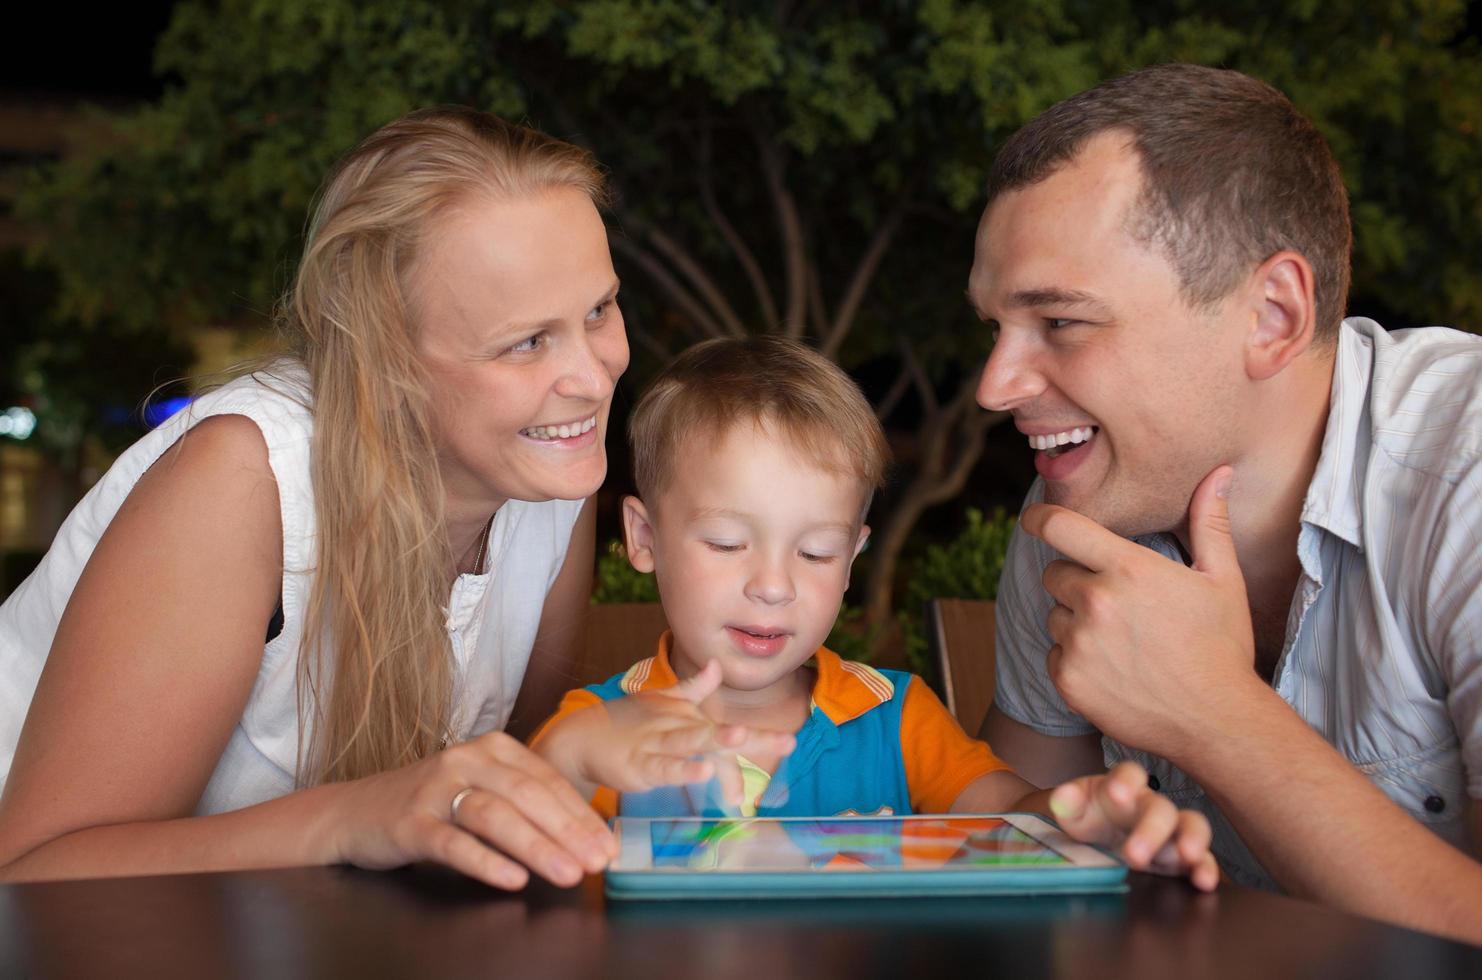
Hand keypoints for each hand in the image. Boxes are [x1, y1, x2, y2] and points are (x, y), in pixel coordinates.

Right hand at [329, 730, 617, 890]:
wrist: (356, 812)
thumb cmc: (432, 803)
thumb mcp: (482, 789)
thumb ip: (526, 802)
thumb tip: (583, 834)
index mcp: (493, 747)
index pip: (548, 780)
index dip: (582, 814)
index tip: (608, 845)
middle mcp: (467, 759)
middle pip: (528, 795)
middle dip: (568, 831)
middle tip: (596, 862)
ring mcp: (436, 789)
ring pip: (496, 815)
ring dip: (537, 847)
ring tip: (567, 874)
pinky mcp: (410, 822)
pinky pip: (453, 842)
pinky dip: (486, 861)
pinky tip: (513, 880)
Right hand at [557, 660, 796, 808]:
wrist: (582, 737)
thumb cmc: (628, 722)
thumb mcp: (663, 703)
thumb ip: (694, 688)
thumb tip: (718, 664)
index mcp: (689, 717)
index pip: (729, 730)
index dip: (759, 738)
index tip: (790, 744)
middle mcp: (678, 727)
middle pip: (721, 733)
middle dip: (754, 738)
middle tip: (788, 741)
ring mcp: (658, 742)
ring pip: (692, 741)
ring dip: (717, 739)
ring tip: (740, 736)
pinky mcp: (639, 764)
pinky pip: (664, 767)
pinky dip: (682, 768)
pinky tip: (702, 771)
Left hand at [1021, 465, 1260, 754]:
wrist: (1219, 722)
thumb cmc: (1222, 646)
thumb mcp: (1222, 579)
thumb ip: (1209, 522)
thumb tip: (1218, 473)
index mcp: (1128, 569)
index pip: (1059, 527)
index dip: (1040, 520)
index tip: (1034, 521)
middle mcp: (1096, 602)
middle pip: (1054, 574)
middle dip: (1077, 582)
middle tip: (1118, 604)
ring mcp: (1079, 644)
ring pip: (1055, 616)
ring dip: (1076, 623)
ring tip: (1122, 642)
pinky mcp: (1068, 680)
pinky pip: (1054, 655)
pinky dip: (1074, 660)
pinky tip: (1114, 669)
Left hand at [1051, 761, 1219, 890]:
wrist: (1099, 840)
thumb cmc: (1090, 816)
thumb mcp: (1073, 810)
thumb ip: (1068, 802)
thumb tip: (1062, 797)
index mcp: (1122, 787)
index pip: (1129, 773)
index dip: (1125, 782)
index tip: (1116, 795)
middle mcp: (1151, 805)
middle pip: (1161, 808)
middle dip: (1151, 829)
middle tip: (1134, 854)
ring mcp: (1171, 831)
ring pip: (1192, 826)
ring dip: (1192, 841)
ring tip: (1188, 857)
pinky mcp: (1182, 856)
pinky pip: (1202, 859)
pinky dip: (1206, 869)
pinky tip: (1204, 882)